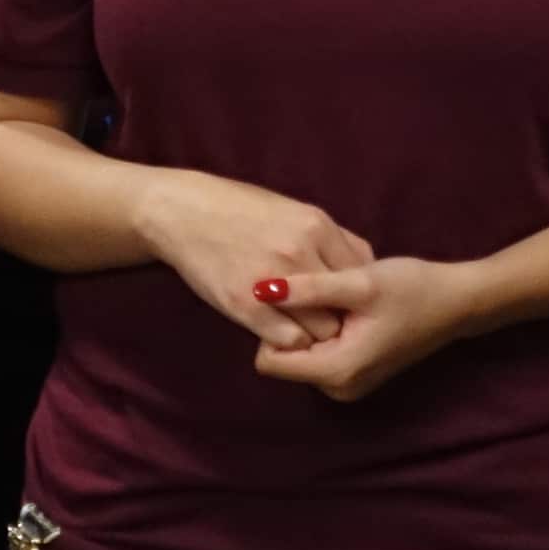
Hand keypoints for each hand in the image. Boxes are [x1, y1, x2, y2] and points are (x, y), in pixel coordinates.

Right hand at [135, 170, 373, 353]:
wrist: (182, 212)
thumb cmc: (239, 208)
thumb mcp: (293, 209)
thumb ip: (332, 237)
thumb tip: (366, 265)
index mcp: (316, 225)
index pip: (361, 278)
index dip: (356, 297)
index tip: (345, 304)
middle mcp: (299, 253)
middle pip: (346, 308)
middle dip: (340, 319)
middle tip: (327, 321)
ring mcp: (272, 282)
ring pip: (322, 331)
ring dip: (315, 334)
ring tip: (303, 328)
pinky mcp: (245, 306)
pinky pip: (289, 341)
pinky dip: (289, 341)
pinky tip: (278, 329)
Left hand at [253, 255, 490, 399]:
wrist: (456, 302)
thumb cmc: (411, 289)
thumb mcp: (358, 283)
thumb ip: (308, 289)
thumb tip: (258, 290)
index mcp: (336, 372)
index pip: (268, 361)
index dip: (273, 325)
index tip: (291, 296)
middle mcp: (337, 387)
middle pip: (282, 357)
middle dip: (290, 324)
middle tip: (316, 290)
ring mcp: (346, 384)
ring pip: (298, 353)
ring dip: (307, 324)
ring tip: (333, 295)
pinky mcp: (353, 373)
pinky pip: (316, 352)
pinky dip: (321, 328)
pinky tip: (343, 305)